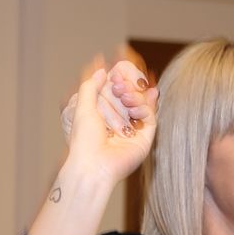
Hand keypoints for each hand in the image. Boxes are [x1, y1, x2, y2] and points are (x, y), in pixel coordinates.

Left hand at [60, 57, 156, 185]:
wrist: (93, 166)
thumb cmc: (84, 140)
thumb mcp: (82, 107)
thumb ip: (91, 87)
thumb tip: (102, 71)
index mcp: (102, 117)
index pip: (114, 94)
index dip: (117, 80)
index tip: (118, 68)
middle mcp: (118, 124)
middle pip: (129, 98)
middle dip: (127, 87)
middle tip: (121, 83)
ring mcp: (132, 132)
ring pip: (141, 106)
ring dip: (135, 96)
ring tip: (125, 95)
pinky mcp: (144, 139)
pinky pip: (150, 119)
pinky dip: (146, 108)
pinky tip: (138, 104)